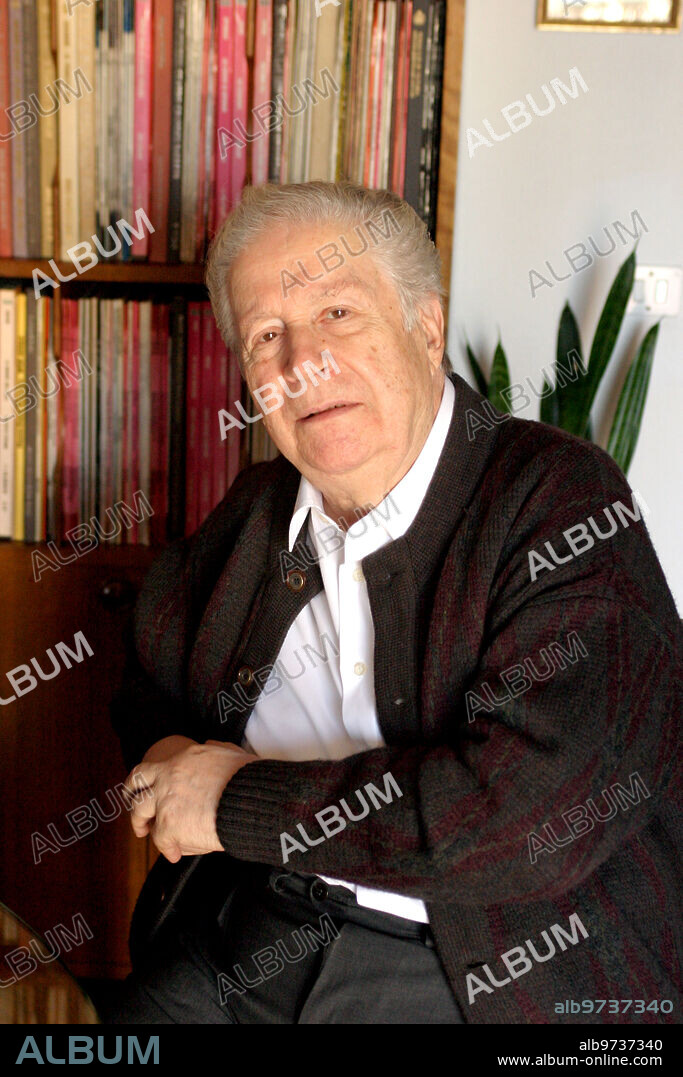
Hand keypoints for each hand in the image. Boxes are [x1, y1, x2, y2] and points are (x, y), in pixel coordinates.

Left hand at [123, 740, 257, 862]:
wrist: (251, 801)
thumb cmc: (248, 780)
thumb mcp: (230, 752)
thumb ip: (216, 747)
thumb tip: (211, 744)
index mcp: (183, 759)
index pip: (151, 767)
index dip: (143, 781)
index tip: (142, 790)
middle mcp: (168, 777)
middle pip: (135, 784)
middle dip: (132, 798)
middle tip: (139, 811)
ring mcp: (165, 802)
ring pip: (139, 813)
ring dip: (142, 825)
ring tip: (148, 834)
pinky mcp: (169, 826)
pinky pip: (160, 840)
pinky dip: (167, 848)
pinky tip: (174, 854)